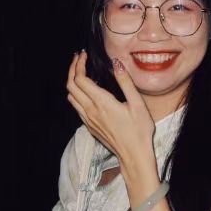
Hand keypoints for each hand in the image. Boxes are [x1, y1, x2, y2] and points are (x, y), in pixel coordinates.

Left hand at [65, 51, 155, 168]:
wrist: (134, 155)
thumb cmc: (139, 131)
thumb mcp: (137, 104)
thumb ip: (125, 82)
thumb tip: (116, 64)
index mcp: (101, 102)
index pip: (80, 79)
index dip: (79, 64)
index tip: (84, 55)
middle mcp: (90, 110)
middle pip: (71, 86)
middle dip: (72, 69)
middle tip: (79, 59)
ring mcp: (88, 119)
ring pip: (71, 97)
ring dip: (72, 82)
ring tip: (81, 72)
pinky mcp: (90, 126)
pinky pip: (76, 107)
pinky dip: (77, 94)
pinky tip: (87, 92)